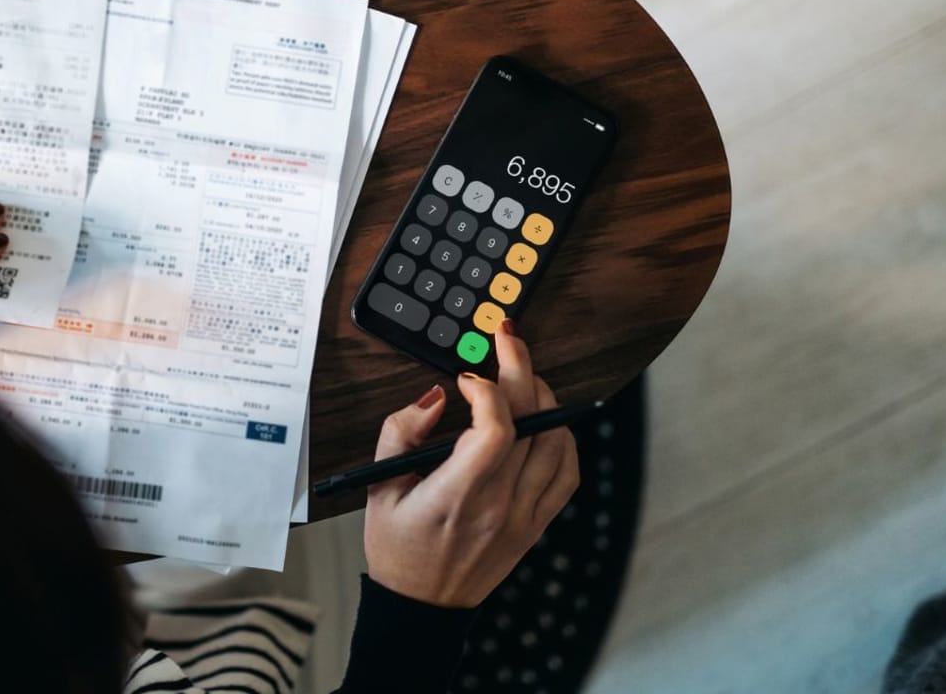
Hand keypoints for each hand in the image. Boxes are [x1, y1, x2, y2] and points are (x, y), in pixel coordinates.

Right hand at [363, 321, 579, 607]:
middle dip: (520, 368)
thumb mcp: (378, 488)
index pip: (495, 429)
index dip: (487, 390)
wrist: (422, 607)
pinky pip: (567, 472)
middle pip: (530, 422)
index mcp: (456, 496)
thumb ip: (400, 433)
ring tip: (524, 377)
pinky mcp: (536, 524)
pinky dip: (563, 438)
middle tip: (507, 339)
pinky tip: (545, 421)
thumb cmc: (397, 548)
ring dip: (544, 398)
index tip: (466, 378)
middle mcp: (498, 506)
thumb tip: (436, 396)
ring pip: (556, 441)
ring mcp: (523, 516)